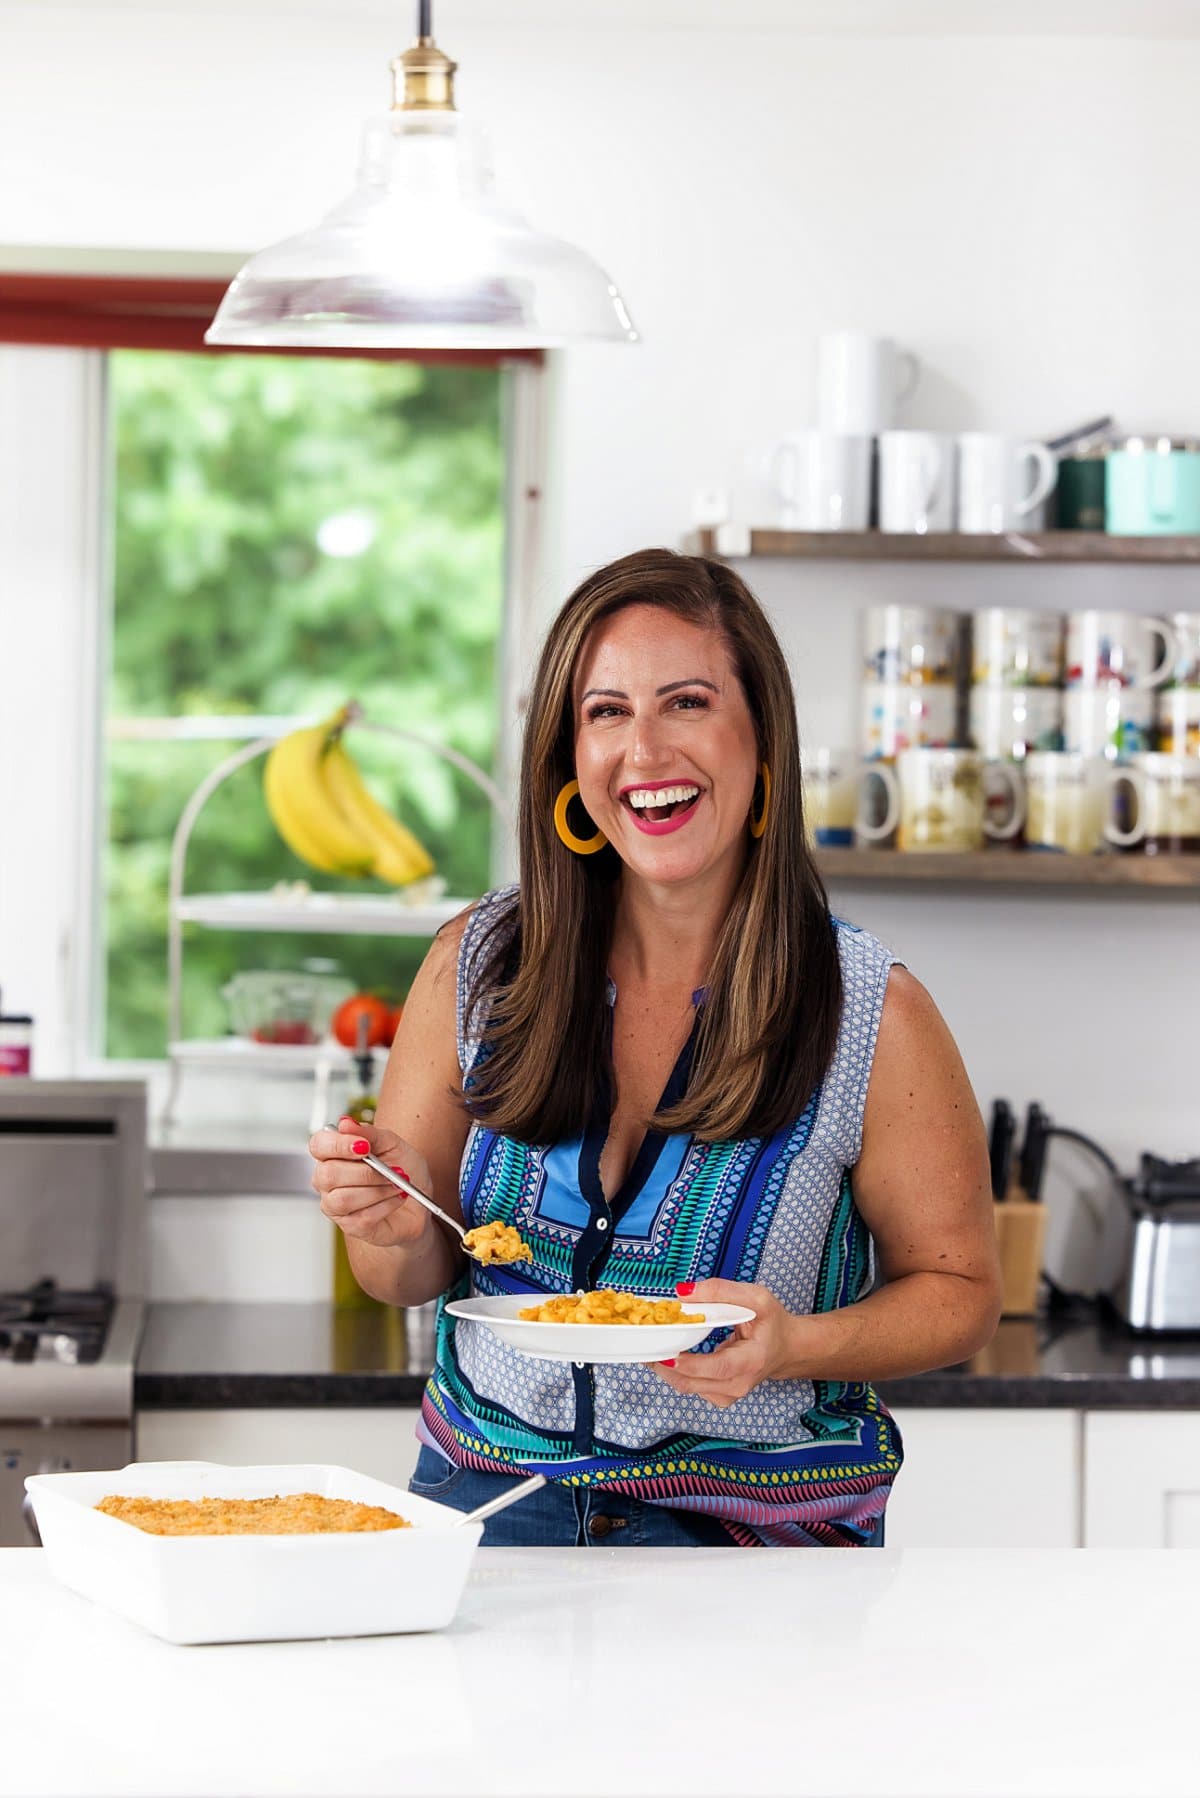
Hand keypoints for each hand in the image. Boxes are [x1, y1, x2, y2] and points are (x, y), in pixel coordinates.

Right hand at [308, 1117, 435, 1251]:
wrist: (419, 1199)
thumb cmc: (402, 1169)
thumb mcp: (392, 1143)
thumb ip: (369, 1132)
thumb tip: (346, 1123)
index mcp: (333, 1154)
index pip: (318, 1145)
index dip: (337, 1145)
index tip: (363, 1146)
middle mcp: (327, 1180)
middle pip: (328, 1174)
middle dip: (365, 1172)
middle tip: (391, 1170)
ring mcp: (336, 1205)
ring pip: (344, 1199)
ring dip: (378, 1190)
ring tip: (397, 1184)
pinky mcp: (351, 1226)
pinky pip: (362, 1217)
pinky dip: (386, 1205)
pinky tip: (397, 1197)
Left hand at [653, 1279, 800, 1408]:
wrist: (786, 1348)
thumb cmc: (772, 1323)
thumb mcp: (756, 1297)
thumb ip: (721, 1291)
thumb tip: (683, 1293)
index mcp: (750, 1361)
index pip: (715, 1368)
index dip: (687, 1362)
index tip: (664, 1350)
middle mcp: (738, 1384)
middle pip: (692, 1383)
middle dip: (664, 1364)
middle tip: (645, 1343)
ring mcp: (728, 1395)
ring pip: (687, 1388)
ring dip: (666, 1369)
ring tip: (652, 1346)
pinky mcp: (719, 1396)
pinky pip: (690, 1387)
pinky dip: (675, 1372)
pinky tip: (668, 1355)